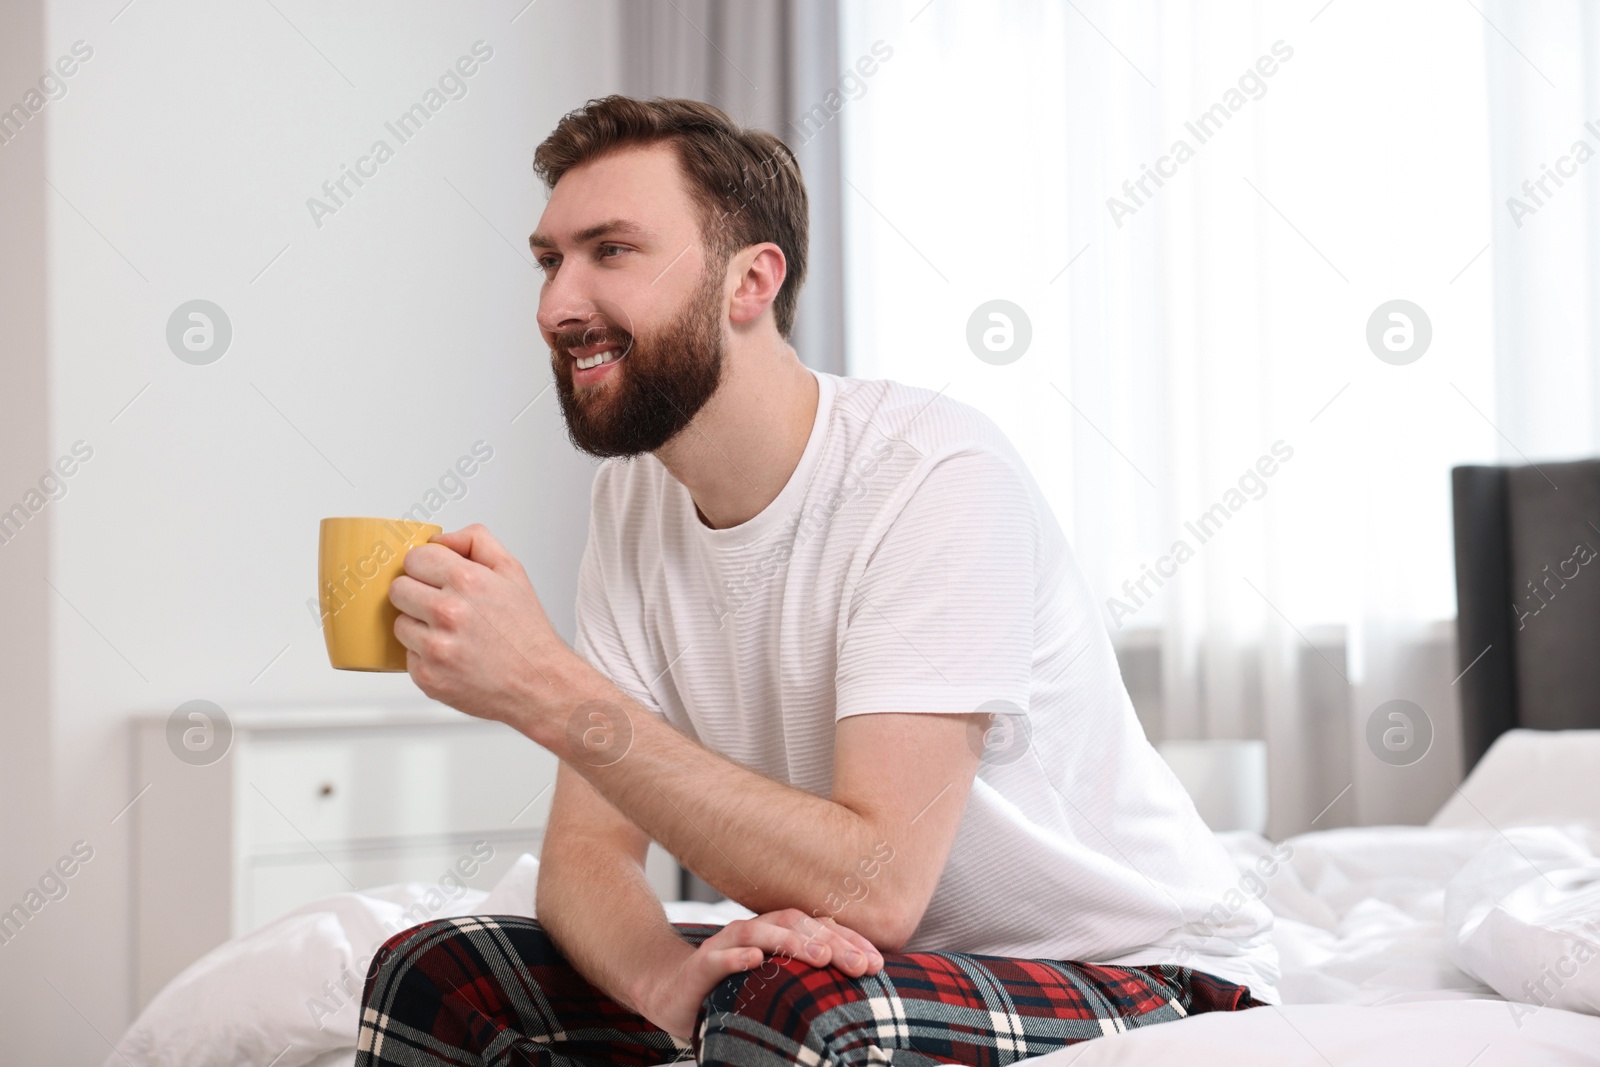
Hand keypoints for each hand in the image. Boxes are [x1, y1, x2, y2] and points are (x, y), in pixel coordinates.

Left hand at [389, 523, 586, 727]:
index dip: (425, 567)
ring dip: (418, 626)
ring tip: (450, 633)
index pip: (414, 558)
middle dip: (417, 594)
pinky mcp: (427, 676)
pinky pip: (407, 655)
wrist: (538, 682)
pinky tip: (451, 655)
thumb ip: (475, 541)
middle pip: (398, 589)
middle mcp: (448, 612)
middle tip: (441, 605)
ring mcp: (434, 647)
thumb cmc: (526, 632)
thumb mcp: (512, 571)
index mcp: (467, 581)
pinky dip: (424, 655)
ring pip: (399, 623)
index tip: (435, 577)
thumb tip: (439, 539)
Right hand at [637, 909, 885, 1041]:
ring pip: (760, 931)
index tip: (877, 962)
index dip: (848, 940)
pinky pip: (718, 957)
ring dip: (792, 941)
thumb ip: (806, 971)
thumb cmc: (731, 986)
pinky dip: (736, 956)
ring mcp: (725, 945)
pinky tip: (755, 960)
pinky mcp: (700, 966)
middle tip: (860, 964)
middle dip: (831, 942)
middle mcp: (753, 930)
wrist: (672, 991)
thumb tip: (857, 976)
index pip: (818, 926)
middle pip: (795, 923)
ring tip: (820, 955)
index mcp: (776, 931)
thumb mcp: (774, 979)